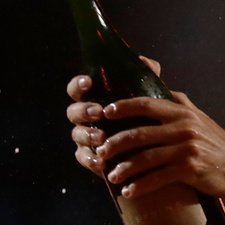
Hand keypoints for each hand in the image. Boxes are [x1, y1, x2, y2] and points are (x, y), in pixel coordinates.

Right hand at [65, 56, 161, 174]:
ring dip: (88, 135)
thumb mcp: (147, 97)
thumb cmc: (145, 116)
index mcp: (94, 99)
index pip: (77, 88)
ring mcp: (86, 137)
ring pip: (77, 134)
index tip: (89, 82)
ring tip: (102, 137)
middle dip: (84, 110)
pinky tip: (102, 162)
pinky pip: (84, 158)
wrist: (151, 147)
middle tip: (99, 111)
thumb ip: (146, 78)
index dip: (79, 84)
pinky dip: (91, 160)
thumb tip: (146, 62)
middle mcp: (86, 117)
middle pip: (73, 111)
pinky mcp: (90, 157)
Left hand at [92, 90, 224, 201]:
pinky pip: (157, 178)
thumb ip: (178, 105)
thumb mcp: (200, 118)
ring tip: (111, 175)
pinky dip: (140, 186)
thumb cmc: (217, 144)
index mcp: (183, 112)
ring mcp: (187, 148)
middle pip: (140, 133)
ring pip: (145, 157)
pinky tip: (129, 191)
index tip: (106, 113)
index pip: (146, 103)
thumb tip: (159, 90)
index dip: (123, 107)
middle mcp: (184, 127)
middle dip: (115, 143)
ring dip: (124, 168)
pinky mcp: (190, 169)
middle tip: (101, 151)